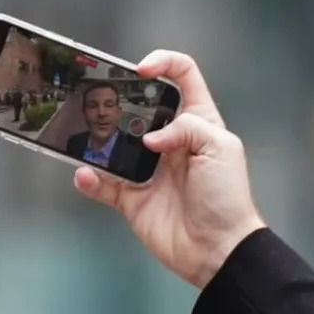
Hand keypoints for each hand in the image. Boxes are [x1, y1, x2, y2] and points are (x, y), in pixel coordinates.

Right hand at [74, 50, 265, 288]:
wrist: (219, 249)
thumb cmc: (228, 198)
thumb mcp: (220, 148)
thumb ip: (187, 127)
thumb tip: (149, 137)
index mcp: (198, 123)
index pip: (183, 77)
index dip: (163, 64)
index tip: (142, 70)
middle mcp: (171, 142)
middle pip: (139, 107)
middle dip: (119, 99)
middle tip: (101, 100)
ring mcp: (149, 170)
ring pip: (114, 143)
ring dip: (98, 138)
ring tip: (86, 132)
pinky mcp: (132, 199)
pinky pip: (103, 184)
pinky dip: (90, 179)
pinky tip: (85, 174)